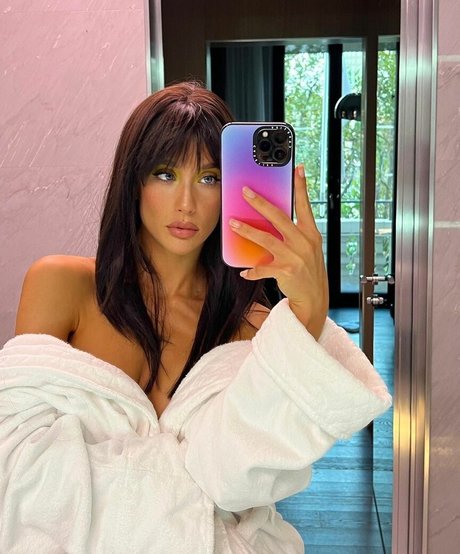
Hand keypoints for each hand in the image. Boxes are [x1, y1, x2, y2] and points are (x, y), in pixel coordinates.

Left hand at [228, 164, 328, 339]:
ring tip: (233, 224)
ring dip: (247, 230)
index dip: (301, 187)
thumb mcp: (308, 249)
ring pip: (266, 239)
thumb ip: (294, 234)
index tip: (298, 168)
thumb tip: (272, 220)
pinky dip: (252, 270)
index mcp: (311, 234)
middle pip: (279, 217)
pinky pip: (263, 268)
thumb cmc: (308, 271)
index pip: (305, 205)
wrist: (314, 297)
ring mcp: (295, 256)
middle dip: (260, 203)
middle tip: (245, 191)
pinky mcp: (286, 271)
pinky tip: (243, 271)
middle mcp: (304, 242)